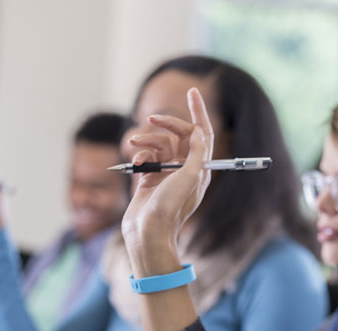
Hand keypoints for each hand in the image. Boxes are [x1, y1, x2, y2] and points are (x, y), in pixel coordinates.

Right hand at [121, 87, 213, 276]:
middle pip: (179, 135)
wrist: (148, 232)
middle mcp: (186, 169)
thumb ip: (196, 153)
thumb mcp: (189, 178)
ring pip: (159, 144)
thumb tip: (199, 131)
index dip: (199, 111)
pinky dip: (139, 155)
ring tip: (135, 145)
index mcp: (200, 168)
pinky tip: (135, 164)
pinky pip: (146, 157)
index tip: (192, 91)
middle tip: (151, 117)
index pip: (202, 133)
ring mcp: (168, 173)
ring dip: (147, 140)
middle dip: (166, 124)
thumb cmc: (170, 208)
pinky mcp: (150, 178)